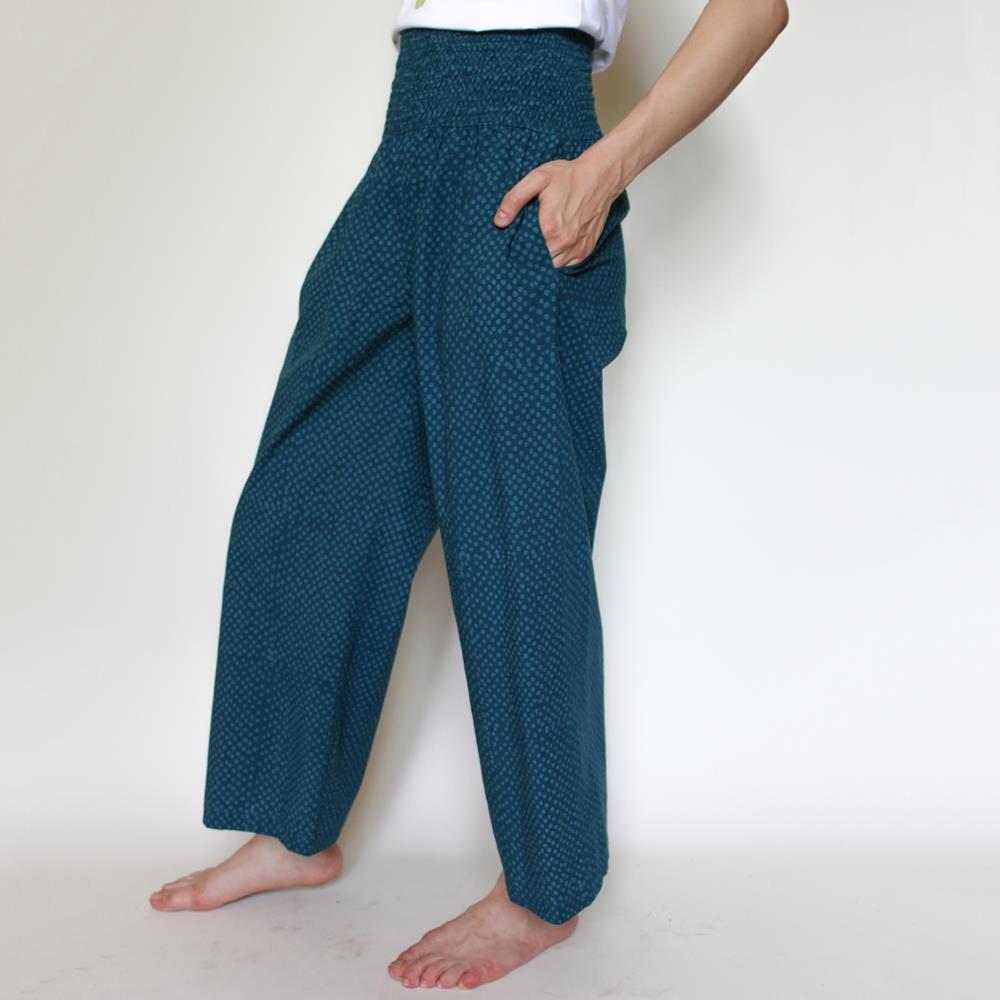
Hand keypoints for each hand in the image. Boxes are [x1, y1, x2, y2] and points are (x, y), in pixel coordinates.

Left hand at [493, 144, 622, 268]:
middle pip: (539, 261)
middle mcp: (565, 241)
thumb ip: (514, 199)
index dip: (517, 249)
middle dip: (530, 254)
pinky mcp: (586, 249)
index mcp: (549, 226)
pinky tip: (555, 245)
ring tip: (540, 244)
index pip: (525, 250)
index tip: (513, 244)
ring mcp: (577, 247)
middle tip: (526, 243)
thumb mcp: (537, 179)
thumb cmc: (569, 176)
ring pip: (554, 266)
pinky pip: (568, 264)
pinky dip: (560, 259)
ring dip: (545, 259)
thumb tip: (499, 221)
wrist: (600, 176)